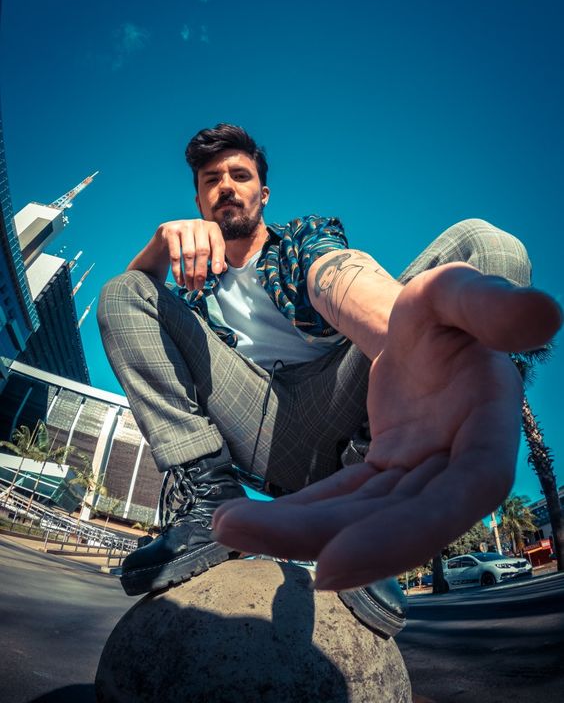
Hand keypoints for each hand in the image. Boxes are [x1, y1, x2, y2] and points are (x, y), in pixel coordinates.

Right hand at [157, 219, 226, 289]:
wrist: (170, 234)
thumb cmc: (194, 243)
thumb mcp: (207, 247)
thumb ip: (216, 257)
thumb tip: (222, 268)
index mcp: (212, 228)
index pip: (218, 244)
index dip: (218, 258)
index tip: (216, 272)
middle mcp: (199, 224)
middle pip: (202, 251)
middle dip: (201, 271)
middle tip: (199, 286)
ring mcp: (184, 226)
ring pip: (188, 254)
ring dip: (189, 274)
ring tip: (190, 286)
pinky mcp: (170, 231)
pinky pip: (175, 255)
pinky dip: (178, 271)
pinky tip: (180, 281)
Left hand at [213, 264, 561, 589]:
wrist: (424, 331)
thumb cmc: (443, 312)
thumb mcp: (455, 294)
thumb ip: (490, 304)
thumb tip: (545, 313)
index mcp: (488, 426)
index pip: (463, 493)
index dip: (408, 535)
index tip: (332, 566)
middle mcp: (458, 465)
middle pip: (397, 519)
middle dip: (320, 536)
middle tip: (233, 531)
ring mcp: (420, 477)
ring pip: (363, 518)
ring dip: (298, 529)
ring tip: (227, 524)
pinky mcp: (388, 476)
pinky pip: (345, 502)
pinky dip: (302, 513)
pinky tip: (252, 518)